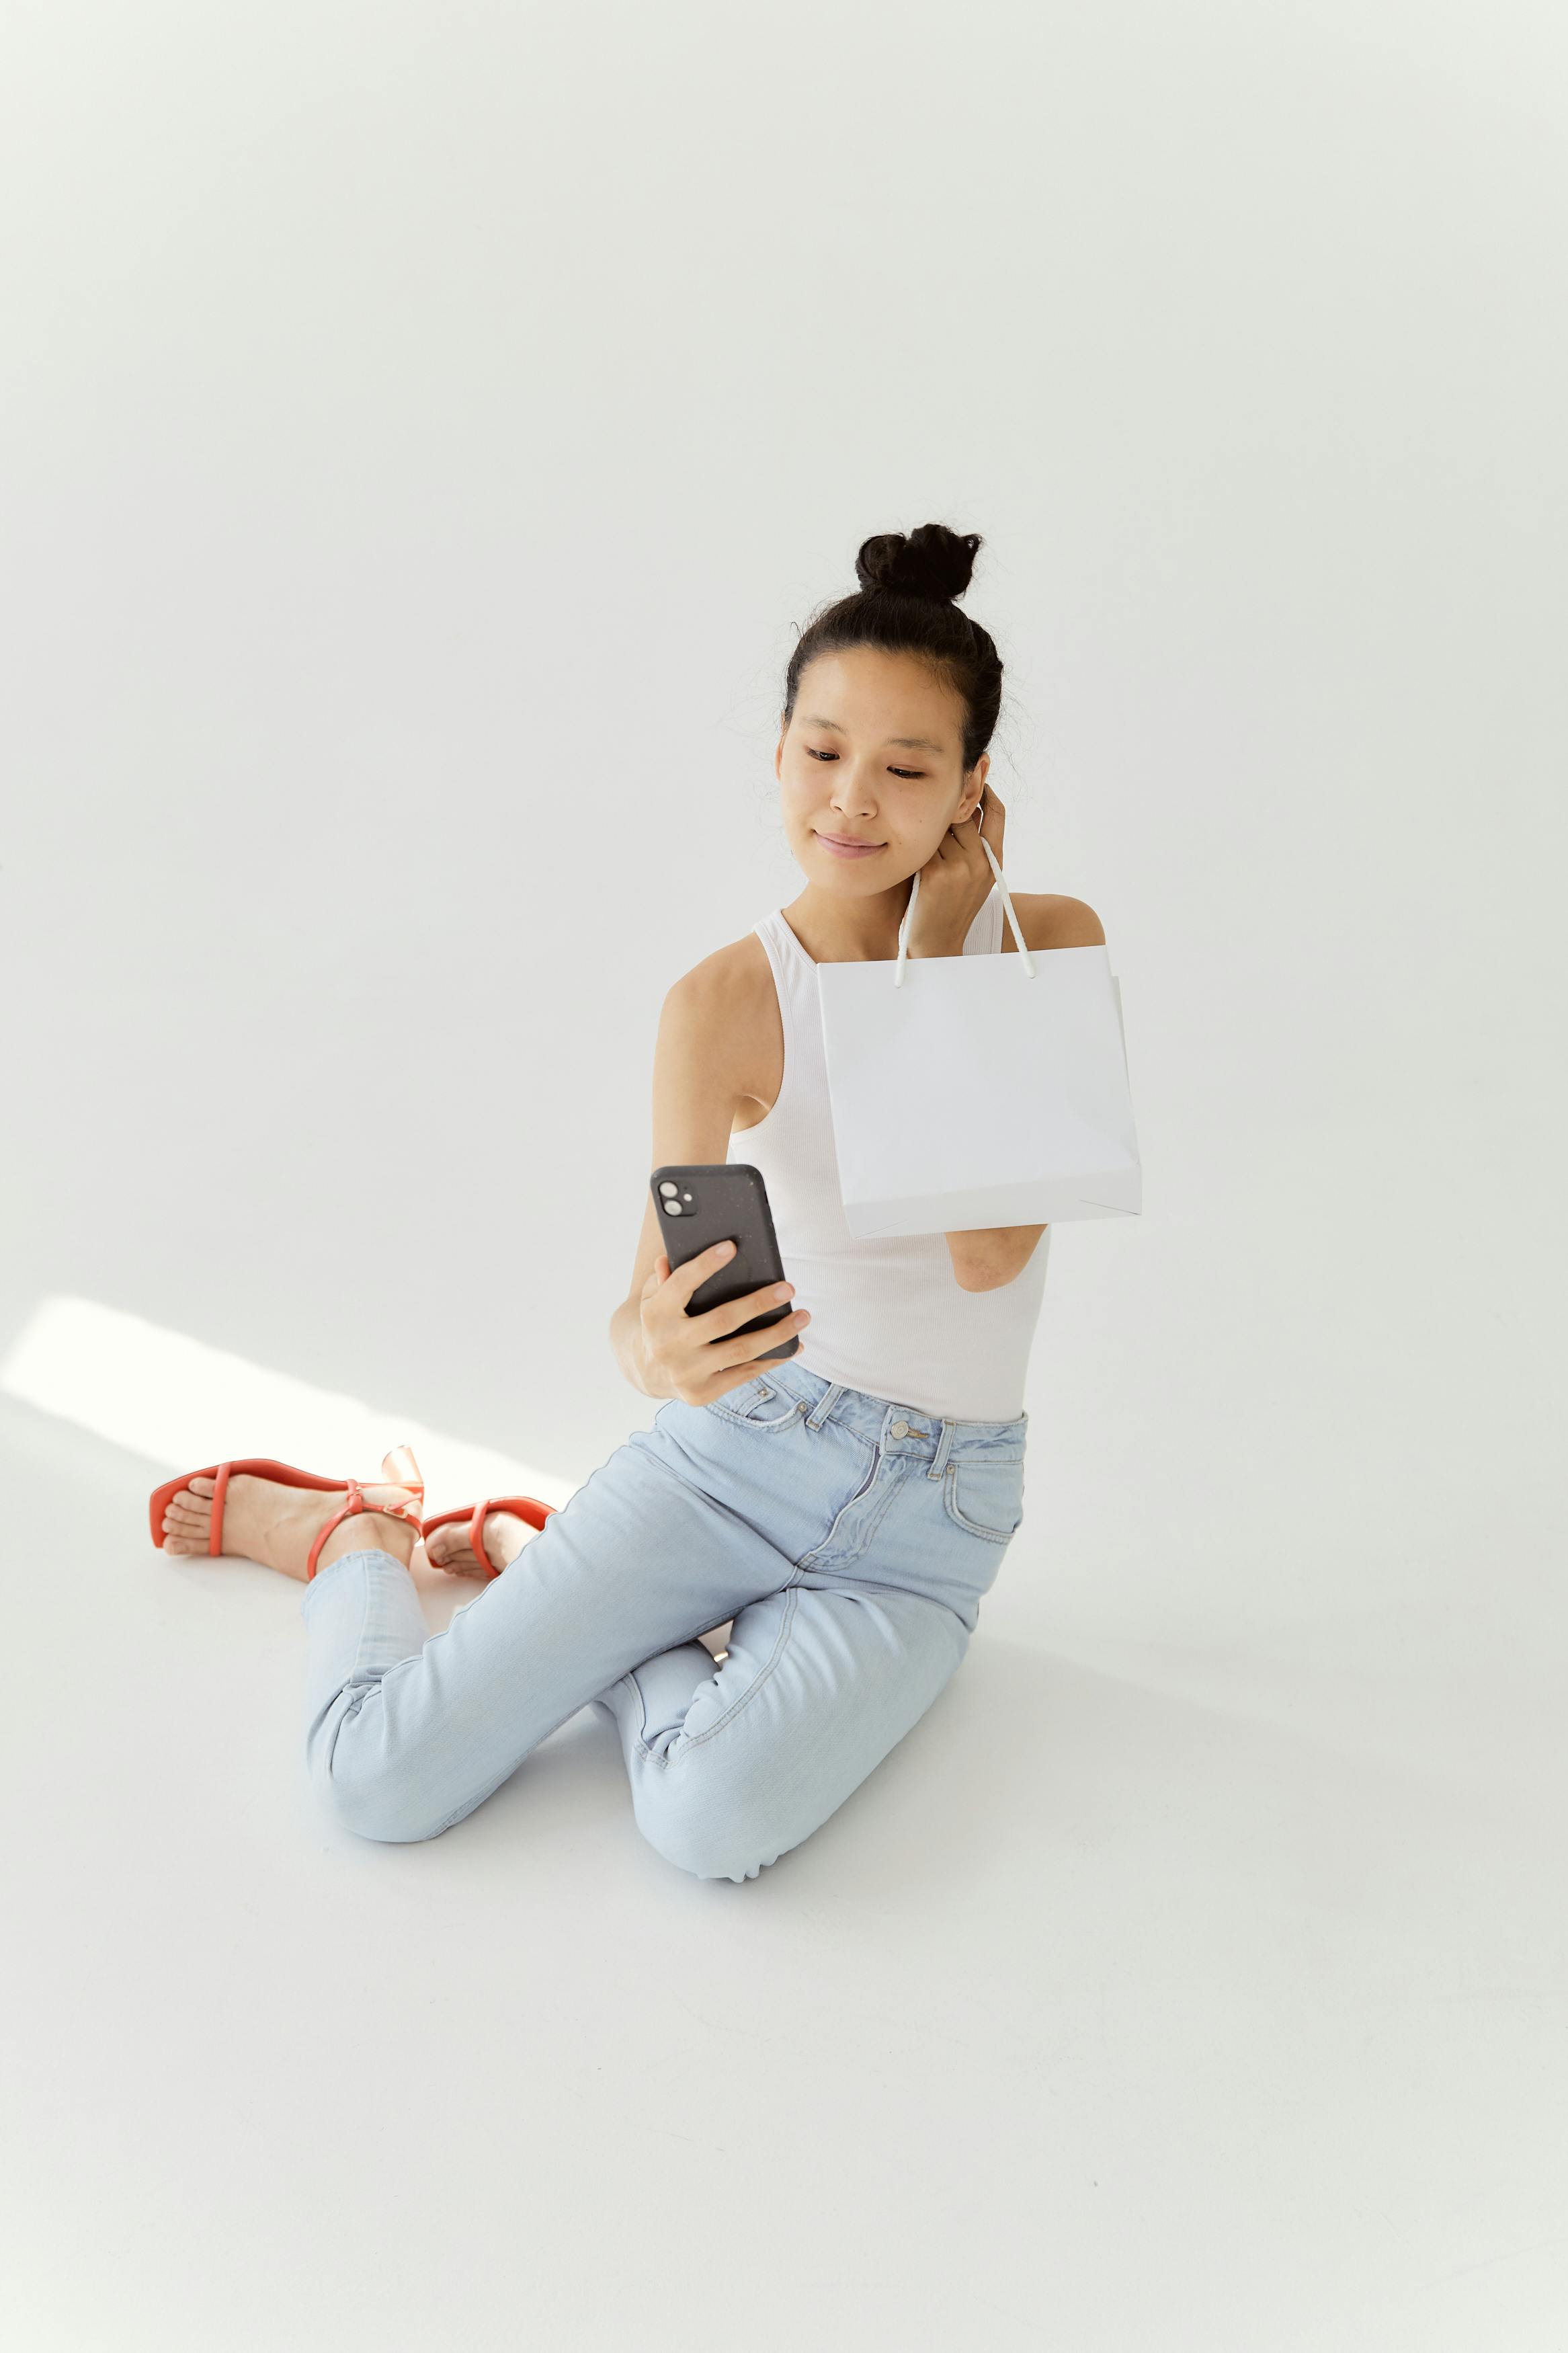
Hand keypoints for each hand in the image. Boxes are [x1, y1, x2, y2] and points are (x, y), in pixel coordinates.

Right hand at [638, 1241, 810, 1405]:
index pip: (681, 1284)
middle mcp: (668, 1345)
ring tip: (803, 1316)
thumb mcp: (654, 1297)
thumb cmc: (662, 1322)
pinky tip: (794, 1346)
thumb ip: (664, 1278)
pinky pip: (745, 1374)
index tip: (731, 1247)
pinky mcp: (702, 1394)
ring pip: (741, 1351)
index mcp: (655, 1314)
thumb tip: (668, 1258)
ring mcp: (686, 1373)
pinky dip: (773, 1359)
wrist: (647, 1371)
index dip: (706, 1265)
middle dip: (759, 1303)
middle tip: (788, 1288)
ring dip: (778, 1334)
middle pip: (722, 1321)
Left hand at [905, 785, 1005, 957]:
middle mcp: (982, 862)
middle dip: (946, 814)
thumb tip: (963, 806)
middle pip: (963, 815)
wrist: (937, 945)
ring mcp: (960, 868)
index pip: (996, 813)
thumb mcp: (975, 877)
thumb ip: (974, 846)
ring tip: (918, 849)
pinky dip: (914, 848)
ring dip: (927, 832)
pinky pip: (923, 844)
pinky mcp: (935, 873)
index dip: (985, 791)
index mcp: (995, 861)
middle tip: (929, 821)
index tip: (974, 778)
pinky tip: (909, 858)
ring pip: (940, 827)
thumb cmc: (950, 907)